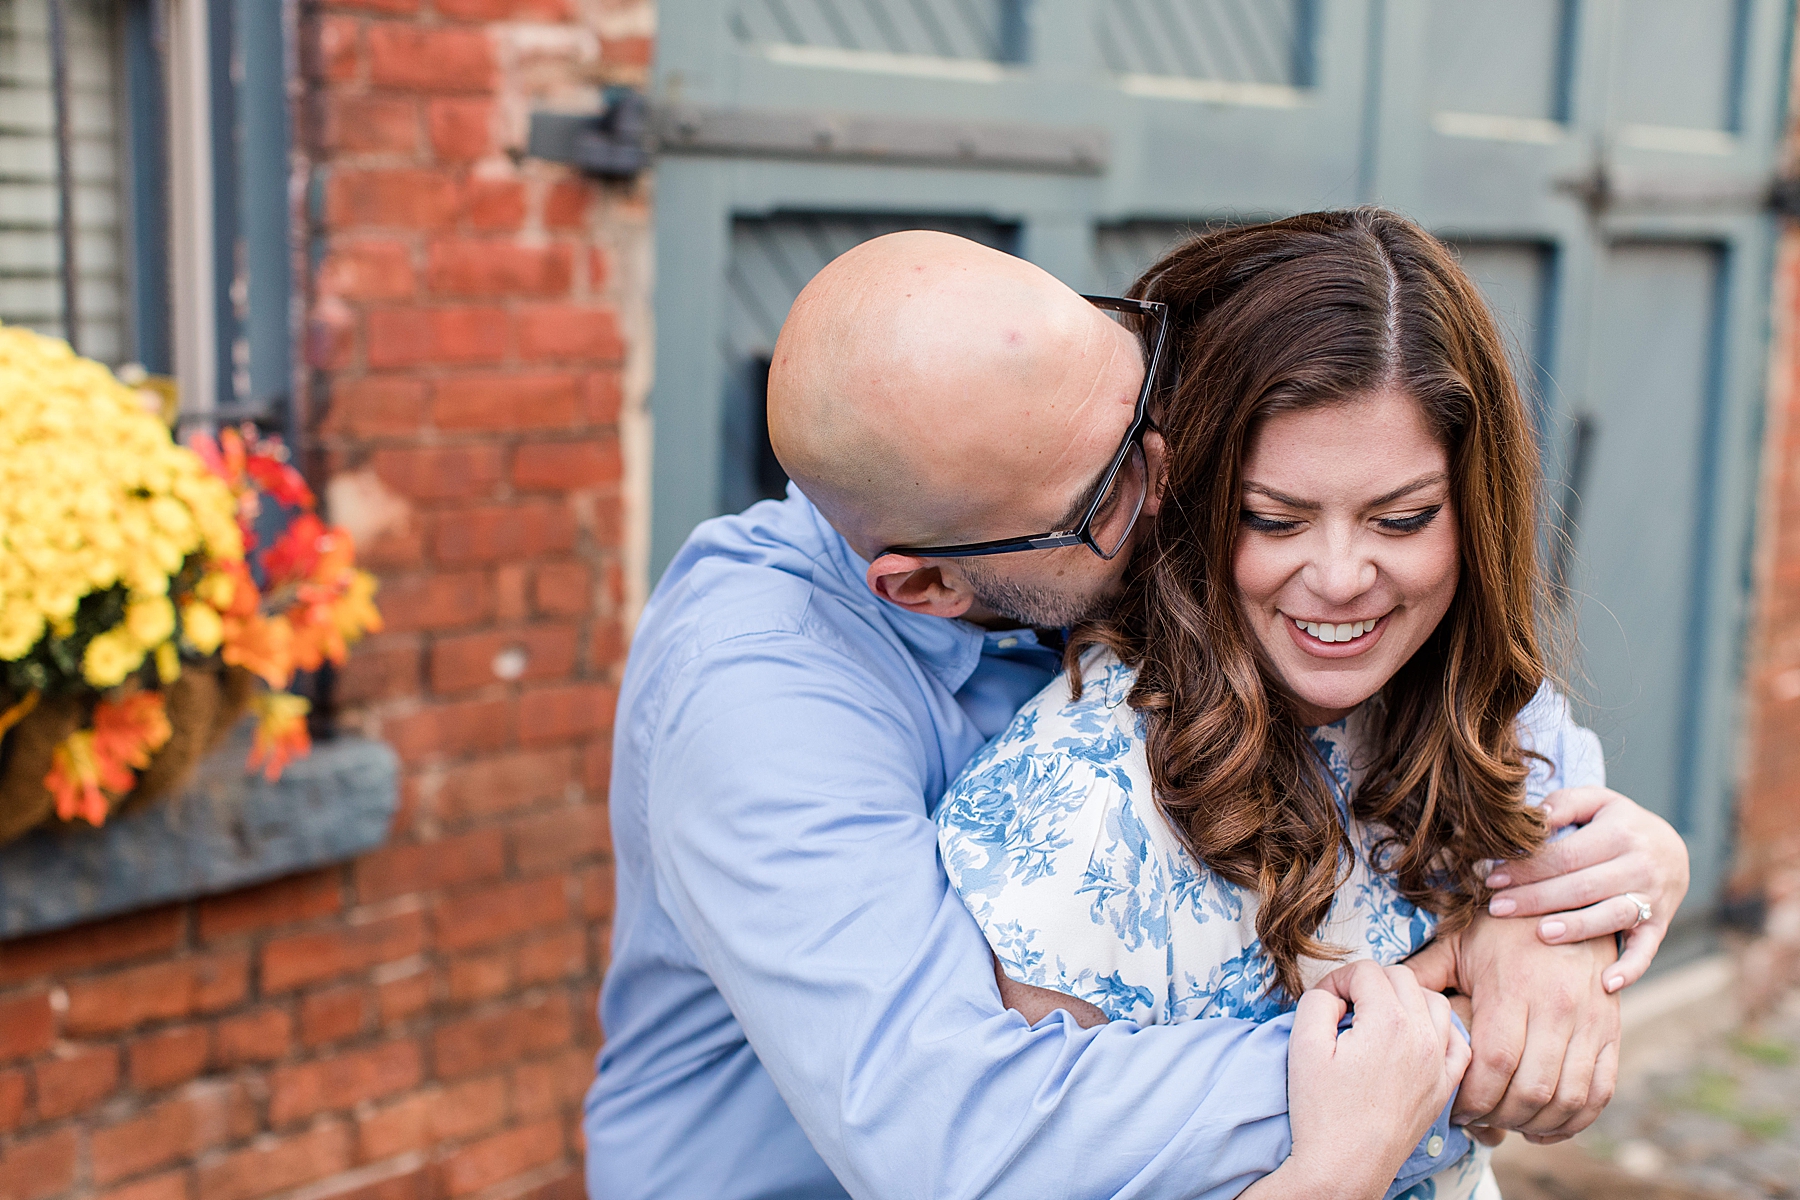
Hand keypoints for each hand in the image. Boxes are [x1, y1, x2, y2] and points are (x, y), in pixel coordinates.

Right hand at [1242, 961, 1468, 1199]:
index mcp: (1388, 1022)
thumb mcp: (1303, 1045)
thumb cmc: (1322, 1110)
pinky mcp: (1445, 1086)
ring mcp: (1439, 1062)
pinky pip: (1457, 1041)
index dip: (1338, 979)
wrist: (1346, 1165)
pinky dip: (1438, 1031)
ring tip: (1379, 1018)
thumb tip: (1336, 994)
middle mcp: (1423, 1036)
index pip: (1366, 970)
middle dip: (1371, 983)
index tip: (1325, 1001)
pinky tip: (1414, 1040)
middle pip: (1402, 977)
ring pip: (1435, 1002)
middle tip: (1346, 1008)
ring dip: (1406, 999)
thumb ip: (1317, 1001)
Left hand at [1408, 914, 1618, 1141]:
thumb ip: (1422, 974)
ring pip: (1569, 1096)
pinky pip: (1601, 1092)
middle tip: (1477, 1122)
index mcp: (1513, 987)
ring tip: (1506, 1123)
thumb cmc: (1500, 926)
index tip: (1455, 1110)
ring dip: (1536, 1123)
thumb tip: (1383, 998)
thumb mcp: (1456, 942)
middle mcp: (1557, 1007)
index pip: (1496, 1062)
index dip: (1474, 1098)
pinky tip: (1544, 1125)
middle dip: (1500, 1116)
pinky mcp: (1611, 1032)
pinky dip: (1574, 1119)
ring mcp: (1590, 1022)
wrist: (1566, 904)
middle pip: (1533, 1088)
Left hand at [1484, 787, 1688, 991]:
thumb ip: (1564, 804)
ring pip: (1611, 917)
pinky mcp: (1661, 925)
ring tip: (1540, 934)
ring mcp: (1653, 899)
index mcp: (1620, 834)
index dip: (1528, 868)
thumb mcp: (1597, 802)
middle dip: (1536, 899)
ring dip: (1576, 928)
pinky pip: (1647, 950)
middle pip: (1582, 887)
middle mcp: (1640, 866)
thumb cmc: (1618, 823)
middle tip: (1497, 908)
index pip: (1566, 855)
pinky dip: (1630, 968)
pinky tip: (1605, 983)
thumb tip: (1533, 818)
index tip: (1494, 878)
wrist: (1672, 847)